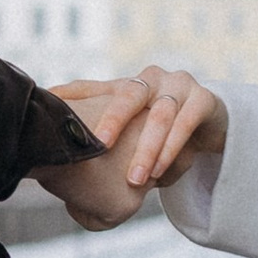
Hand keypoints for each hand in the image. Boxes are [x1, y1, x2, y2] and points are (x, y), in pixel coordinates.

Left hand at [56, 68, 228, 193]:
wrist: (208, 121)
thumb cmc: (158, 124)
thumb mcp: (128, 123)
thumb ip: (95, 118)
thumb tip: (50, 115)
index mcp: (128, 83)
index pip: (97, 89)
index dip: (77, 99)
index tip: (59, 117)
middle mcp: (152, 78)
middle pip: (130, 95)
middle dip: (114, 120)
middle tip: (101, 146)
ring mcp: (180, 85)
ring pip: (161, 115)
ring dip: (147, 148)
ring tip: (135, 179)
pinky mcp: (205, 100)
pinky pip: (187, 124)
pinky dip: (173, 148)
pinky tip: (160, 172)